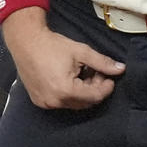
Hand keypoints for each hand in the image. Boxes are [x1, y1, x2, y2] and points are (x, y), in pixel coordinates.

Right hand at [3, 11, 124, 109]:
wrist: (25, 42)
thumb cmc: (51, 45)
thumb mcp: (81, 52)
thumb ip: (102, 62)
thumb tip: (120, 69)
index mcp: (66, 90)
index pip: (94, 97)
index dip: (106, 87)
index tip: (110, 77)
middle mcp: (55, 101)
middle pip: (84, 102)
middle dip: (94, 89)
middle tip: (96, 73)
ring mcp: (45, 103)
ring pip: (73, 103)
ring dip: (82, 92)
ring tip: (82, 74)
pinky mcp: (39, 101)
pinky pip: (60, 102)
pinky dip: (69, 94)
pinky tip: (70, 79)